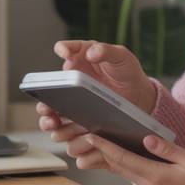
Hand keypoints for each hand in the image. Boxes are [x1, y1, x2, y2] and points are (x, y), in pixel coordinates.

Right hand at [37, 40, 156, 170]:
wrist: (140, 96)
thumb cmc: (128, 73)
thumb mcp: (121, 56)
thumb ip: (106, 50)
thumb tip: (91, 52)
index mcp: (80, 57)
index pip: (65, 49)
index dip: (62, 50)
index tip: (65, 54)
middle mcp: (71, 79)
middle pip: (49, 87)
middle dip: (44, 95)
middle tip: (47, 103)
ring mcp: (73, 99)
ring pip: (52, 112)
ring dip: (49, 119)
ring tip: (54, 122)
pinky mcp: (78, 117)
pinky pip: (65, 128)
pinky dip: (65, 133)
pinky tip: (70, 135)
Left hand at [85, 132, 184, 184]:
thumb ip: (167, 150)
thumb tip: (147, 140)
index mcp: (157, 177)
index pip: (123, 160)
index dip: (105, 148)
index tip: (91, 138)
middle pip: (121, 169)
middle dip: (104, 154)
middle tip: (89, 141)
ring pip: (130, 177)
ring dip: (118, 164)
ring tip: (106, 149)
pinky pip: (140, 184)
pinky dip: (132, 172)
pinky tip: (132, 164)